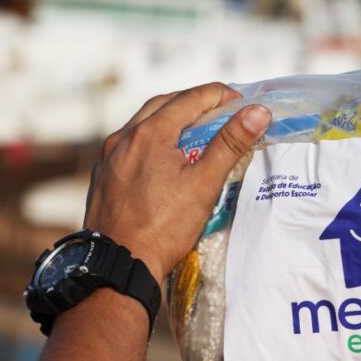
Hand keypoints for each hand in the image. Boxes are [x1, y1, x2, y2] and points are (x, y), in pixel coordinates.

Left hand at [83, 82, 270, 284]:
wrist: (118, 264)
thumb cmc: (164, 226)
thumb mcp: (204, 184)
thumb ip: (230, 144)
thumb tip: (258, 112)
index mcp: (149, 133)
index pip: (190, 99)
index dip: (219, 95)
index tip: (241, 101)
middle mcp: (124, 137)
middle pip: (163, 104)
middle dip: (193, 101)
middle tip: (220, 110)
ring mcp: (108, 156)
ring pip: (142, 123)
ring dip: (169, 118)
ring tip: (194, 130)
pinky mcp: (102, 175)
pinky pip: (129, 144)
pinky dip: (151, 139)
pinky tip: (162, 156)